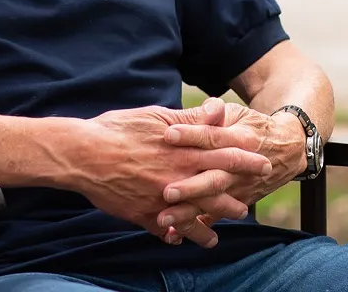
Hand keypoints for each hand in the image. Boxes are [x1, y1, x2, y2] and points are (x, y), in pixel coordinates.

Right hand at [72, 101, 272, 248]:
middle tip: (253, 198)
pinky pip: (168, 229)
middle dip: (240, 191)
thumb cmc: (119, 129)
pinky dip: (179, 235)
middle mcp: (180, 176)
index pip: (225, 152)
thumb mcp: (157, 116)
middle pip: (219, 186)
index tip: (262, 157)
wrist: (84, 154)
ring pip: (199, 213)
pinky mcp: (145, 215)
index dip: (246, 156)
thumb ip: (190, 118)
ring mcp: (164, 199)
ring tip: (230, 222)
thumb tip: (218, 109)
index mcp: (184, 149)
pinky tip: (186, 239)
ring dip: (216, 219)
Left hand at [155, 99, 306, 240]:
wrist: (286, 151)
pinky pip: (214, 218)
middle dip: (191, 187)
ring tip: (163, 219)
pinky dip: (195, 229)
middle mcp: (241, 169)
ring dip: (189, 213)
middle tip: (166, 191)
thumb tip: (210, 107)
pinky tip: (173, 234)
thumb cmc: (251, 127)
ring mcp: (238, 189)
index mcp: (241, 140)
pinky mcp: (235, 203)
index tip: (168, 134)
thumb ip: (218, 111)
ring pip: (213, 203)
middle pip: (215, 178)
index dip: (192, 135)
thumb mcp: (238, 113)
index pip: (214, 137)